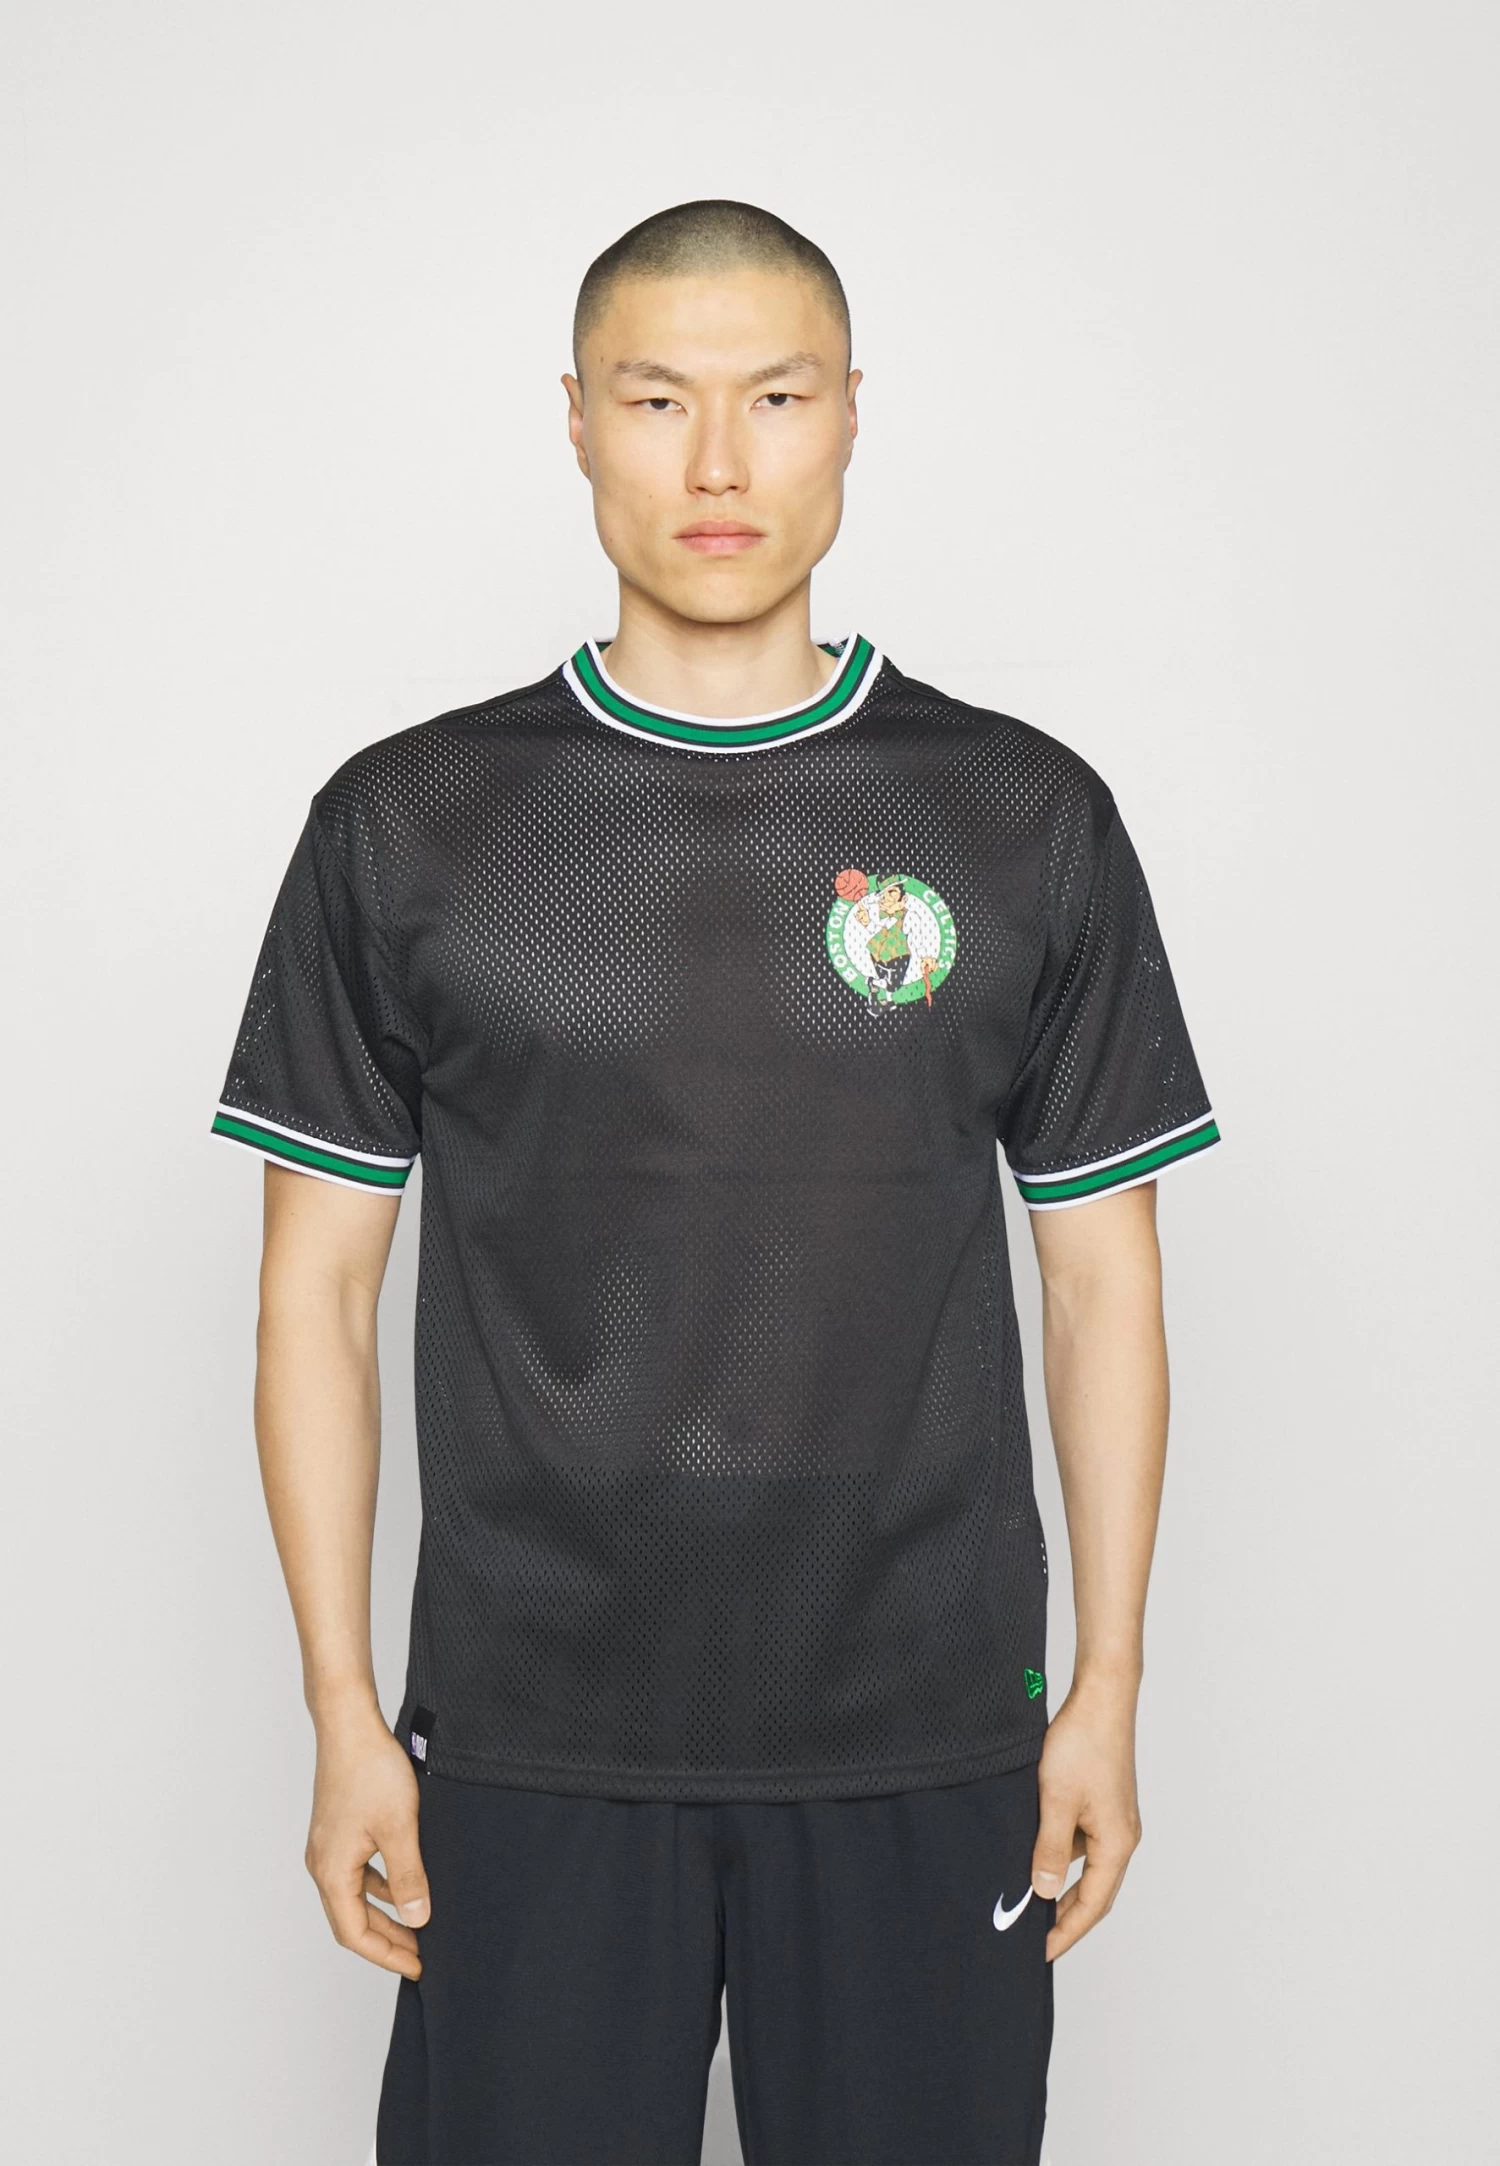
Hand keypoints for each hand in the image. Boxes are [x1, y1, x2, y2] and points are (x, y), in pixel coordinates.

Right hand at [305, 1703, 429, 1978]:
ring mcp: (329, 1847)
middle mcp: (323, 1864)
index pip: (354, 1934)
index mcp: (332, 1872)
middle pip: (352, 1920)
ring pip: (356, 1897)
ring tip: (418, 1924)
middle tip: (421, 1955)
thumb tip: (417, 1918)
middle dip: (387, 1941)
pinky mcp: (339, 1830)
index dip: (387, 1955)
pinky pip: (358, 1873)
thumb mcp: (399, 1828)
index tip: (417, 1967)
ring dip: (385, 1914)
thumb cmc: (370, 1770)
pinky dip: (381, 1887)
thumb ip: (408, 1877)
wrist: (350, 1725)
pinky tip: (404, 1884)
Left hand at [1030, 1675, 1141, 1960]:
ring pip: (1086, 1867)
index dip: (1065, 1932)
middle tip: (1032, 1937)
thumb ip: (1049, 1850)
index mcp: (1117, 1844)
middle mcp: (1122, 1837)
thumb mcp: (1056, 1802)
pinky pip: (1082, 1842)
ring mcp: (1114, 1820)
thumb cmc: (1083, 1745)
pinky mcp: (1103, 1804)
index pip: (1092, 1906)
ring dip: (1060, 1885)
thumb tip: (1042, 1892)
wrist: (1101, 1699)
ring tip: (1026, 1899)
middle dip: (1064, 1917)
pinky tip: (1035, 1853)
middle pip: (1094, 1893)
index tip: (1040, 1953)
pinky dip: (1060, 1856)